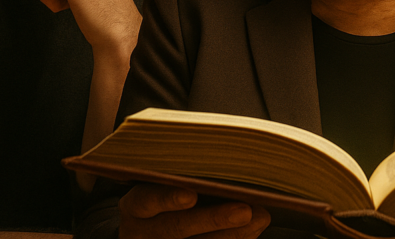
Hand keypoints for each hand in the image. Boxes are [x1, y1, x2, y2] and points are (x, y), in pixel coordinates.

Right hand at [120, 184, 270, 238]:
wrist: (148, 229)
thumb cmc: (161, 189)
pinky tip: (254, 229)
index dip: (166, 199)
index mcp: (135, 207)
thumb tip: (230, 162)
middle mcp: (144, 232)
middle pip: (177, 228)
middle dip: (213, 220)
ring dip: (231, 234)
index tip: (191, 195)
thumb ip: (185, 173)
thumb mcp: (159, 181)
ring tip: (259, 218)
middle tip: (245, 210)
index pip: (145, 202)